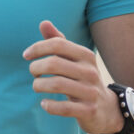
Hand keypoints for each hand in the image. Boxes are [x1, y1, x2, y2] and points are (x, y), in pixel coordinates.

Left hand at [24, 19, 120, 133]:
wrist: (106, 108)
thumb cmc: (81, 78)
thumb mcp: (73, 59)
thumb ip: (57, 41)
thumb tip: (43, 22)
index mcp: (86, 55)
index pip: (57, 44)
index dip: (37, 48)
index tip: (26, 55)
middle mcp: (90, 71)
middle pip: (53, 64)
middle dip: (35, 68)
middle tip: (33, 73)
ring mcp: (91, 91)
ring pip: (56, 84)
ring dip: (39, 85)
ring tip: (37, 86)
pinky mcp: (89, 110)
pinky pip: (63, 107)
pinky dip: (49, 105)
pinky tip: (44, 103)